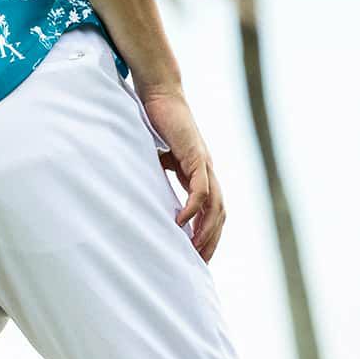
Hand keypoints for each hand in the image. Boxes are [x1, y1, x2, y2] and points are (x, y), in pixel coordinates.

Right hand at [135, 86, 226, 261]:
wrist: (161, 94)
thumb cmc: (157, 122)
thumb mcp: (156, 157)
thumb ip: (155, 175)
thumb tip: (140, 194)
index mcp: (200, 174)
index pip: (212, 211)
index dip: (208, 234)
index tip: (197, 256)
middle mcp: (207, 171)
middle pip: (219, 215)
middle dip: (212, 241)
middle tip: (199, 264)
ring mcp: (204, 164)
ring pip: (215, 206)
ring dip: (206, 231)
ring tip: (194, 250)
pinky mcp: (196, 155)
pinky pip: (200, 188)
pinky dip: (193, 208)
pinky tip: (182, 222)